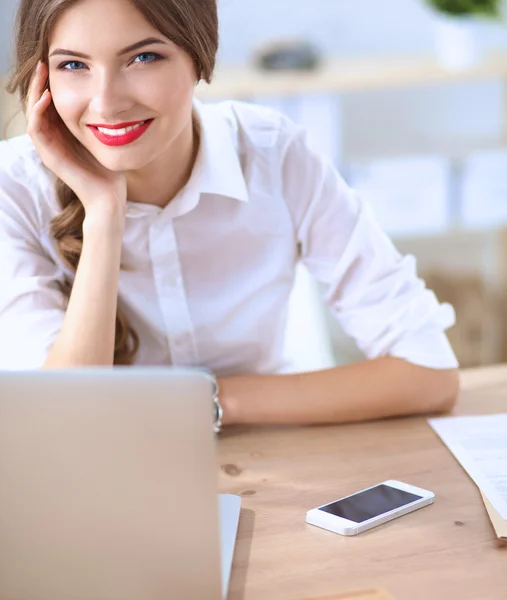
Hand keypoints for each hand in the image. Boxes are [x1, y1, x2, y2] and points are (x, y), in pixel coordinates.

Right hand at [26, 62, 126, 220]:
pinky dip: (38, 112)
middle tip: (44, 62)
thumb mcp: (106, 137)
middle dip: (39, 82)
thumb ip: (102, 120)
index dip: (50, 83)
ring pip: (33, 113)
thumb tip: (113, 98)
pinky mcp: (49, 156)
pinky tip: (46, 97)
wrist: (109, 196)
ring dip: (34, 92)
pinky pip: (36, 129)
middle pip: (38, 104)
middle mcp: (53, 139)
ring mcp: (49, 148)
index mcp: (64, 133)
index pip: (50, 103)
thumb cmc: (111, 170)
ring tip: (42, 73)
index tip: (57, 64)